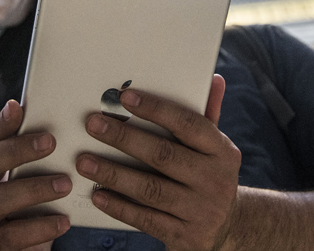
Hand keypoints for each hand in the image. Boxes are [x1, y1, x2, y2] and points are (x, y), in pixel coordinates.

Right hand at [0, 100, 71, 249]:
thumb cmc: (36, 212)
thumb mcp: (41, 183)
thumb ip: (48, 159)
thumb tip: (74, 128)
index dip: (3, 123)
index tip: (17, 106)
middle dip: (17, 150)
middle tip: (51, 142)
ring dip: (33, 189)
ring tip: (65, 184)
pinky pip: (11, 235)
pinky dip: (39, 227)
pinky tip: (63, 221)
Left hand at [76, 74, 240, 250]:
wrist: (228, 227)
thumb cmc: (209, 174)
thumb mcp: (215, 147)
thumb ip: (208, 114)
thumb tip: (213, 78)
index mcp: (222, 150)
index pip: (188, 124)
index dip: (156, 109)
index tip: (124, 97)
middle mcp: (215, 180)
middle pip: (163, 155)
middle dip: (124, 138)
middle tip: (93, 124)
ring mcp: (201, 210)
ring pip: (150, 189)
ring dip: (113, 174)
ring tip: (84, 162)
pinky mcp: (186, 236)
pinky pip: (146, 220)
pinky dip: (119, 207)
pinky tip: (98, 196)